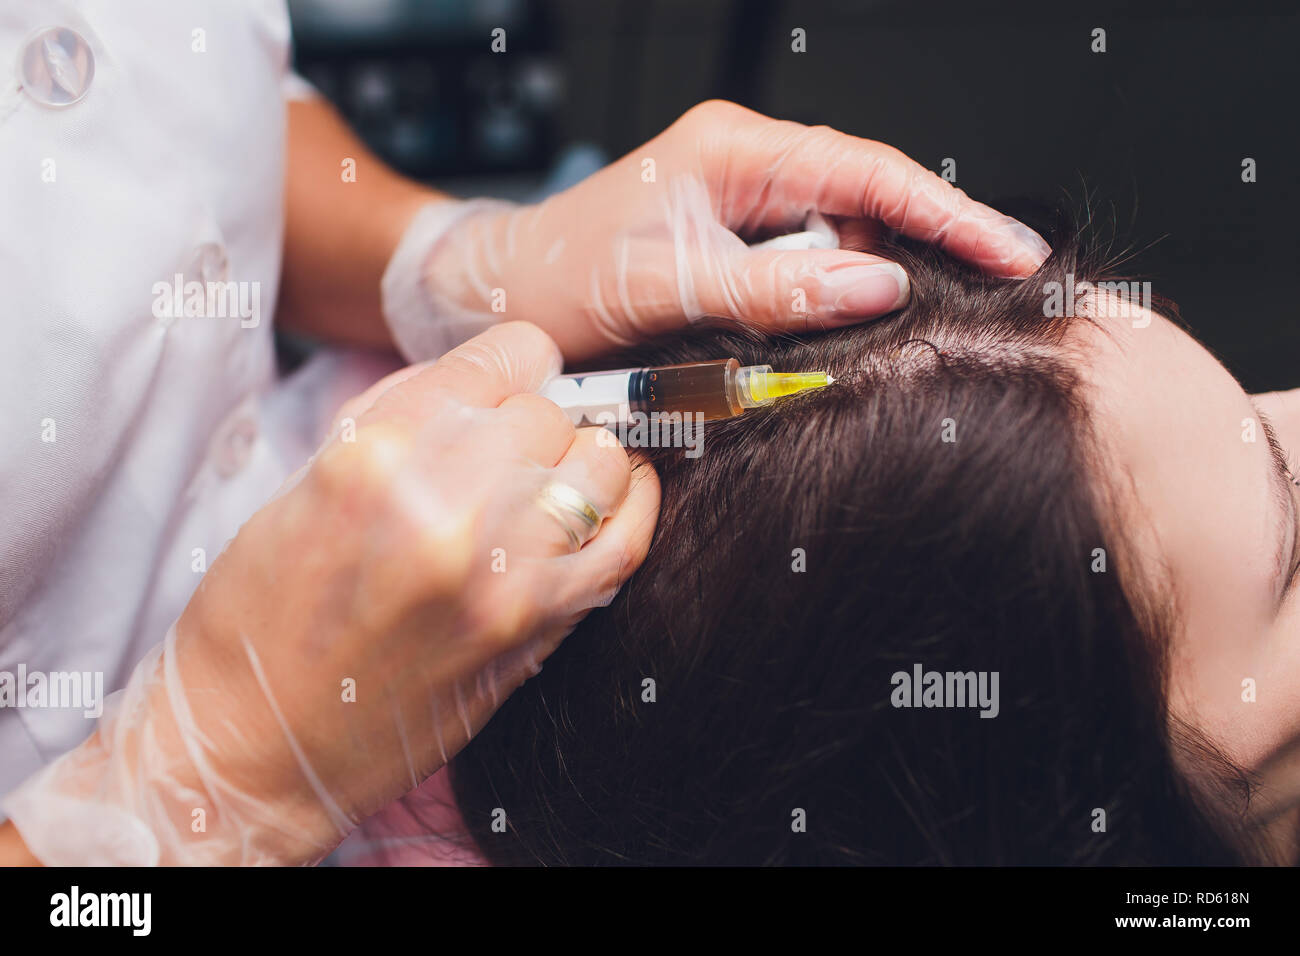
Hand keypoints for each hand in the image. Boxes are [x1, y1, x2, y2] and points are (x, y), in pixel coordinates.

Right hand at [2, 322, 659, 864]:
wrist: (254, 747)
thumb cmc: (260, 616)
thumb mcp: (303, 483)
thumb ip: (401, 419)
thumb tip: (492, 377)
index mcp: (374, 458)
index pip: (504, 356)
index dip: (509, 365)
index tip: (504, 382)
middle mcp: (446, 508)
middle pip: (548, 412)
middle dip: (529, 423)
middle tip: (498, 456)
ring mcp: (501, 574)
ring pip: (596, 464)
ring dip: (575, 464)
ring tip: (542, 483)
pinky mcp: (534, 630)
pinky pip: (625, 543)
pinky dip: (630, 508)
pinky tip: (612, 500)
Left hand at [416, 100, 1050, 359]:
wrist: (502, 294)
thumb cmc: (562, 280)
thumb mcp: (670, 288)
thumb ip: (775, 290)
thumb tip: (879, 285)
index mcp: (732, 150)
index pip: (868, 170)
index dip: (947, 213)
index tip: (1009, 251)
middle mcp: (744, 163)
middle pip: (866, 199)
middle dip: (918, 250)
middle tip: (967, 307)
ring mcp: (740, 200)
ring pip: (840, 237)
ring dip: (863, 284)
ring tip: (880, 333)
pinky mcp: (733, 238)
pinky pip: (804, 263)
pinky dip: (825, 297)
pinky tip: (831, 329)